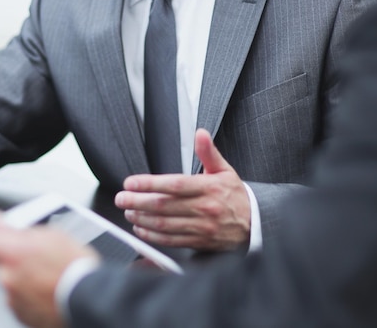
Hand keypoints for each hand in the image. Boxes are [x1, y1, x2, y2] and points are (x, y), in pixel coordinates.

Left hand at [0, 214, 99, 327]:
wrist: (88, 298)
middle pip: (1, 261)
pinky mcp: (21, 314)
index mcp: (12, 253)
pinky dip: (30, 292)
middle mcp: (6, 277)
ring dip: (25, 275)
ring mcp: (13, 298)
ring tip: (49, 273)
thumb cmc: (74, 266)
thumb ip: (19, 229)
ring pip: (12, 280)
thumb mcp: (51, 234)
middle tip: (39, 254)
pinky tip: (48, 287)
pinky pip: (20, 297)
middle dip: (16, 256)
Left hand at [115, 129, 250, 250]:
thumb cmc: (235, 195)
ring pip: (165, 225)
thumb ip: (208, 152)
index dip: (150, 184)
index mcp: (209, 188)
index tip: (131, 182)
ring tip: (128, 212)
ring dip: (142, 219)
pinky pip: (171, 241)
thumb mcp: (225, 169)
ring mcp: (201, 227)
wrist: (254, 224)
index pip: (174, 185)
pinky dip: (153, 236)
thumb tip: (200, 134)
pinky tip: (141, 229)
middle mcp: (204, 208)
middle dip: (138, 202)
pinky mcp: (199, 242)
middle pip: (164, 206)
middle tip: (121, 198)